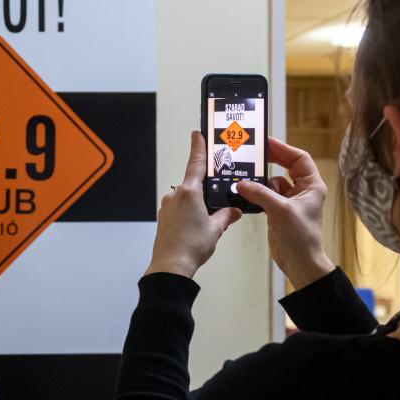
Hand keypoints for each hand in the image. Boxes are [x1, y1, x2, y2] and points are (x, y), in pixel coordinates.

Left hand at [146, 131, 241, 277]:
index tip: (197, 134)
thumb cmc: (191, 246)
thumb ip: (227, 215)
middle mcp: (175, 195)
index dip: (198, 147)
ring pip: (187, 199)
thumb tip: (235, 211)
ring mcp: (167, 206)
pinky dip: (189, 214)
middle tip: (216, 204)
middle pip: (194, 184)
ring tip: (206, 224)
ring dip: (198, 206)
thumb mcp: (216, 229)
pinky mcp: (163, 217)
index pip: (195, 163)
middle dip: (207, 192)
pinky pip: (179, 209)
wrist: (171, 265)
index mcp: (190, 192)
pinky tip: (196, 228)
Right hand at [236, 137, 333, 289]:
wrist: (300, 263)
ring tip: (244, 174)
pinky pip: (265, 196)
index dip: (283, 149)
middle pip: (286, 167)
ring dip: (260, 180)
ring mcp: (289, 201)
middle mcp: (302, 191)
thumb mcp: (280, 210)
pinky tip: (244, 192)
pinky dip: (255, 193)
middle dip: (270, 160)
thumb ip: (260, 193)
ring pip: (273, 182)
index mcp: (311, 186)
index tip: (266, 142)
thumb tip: (241, 183)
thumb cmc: (300, 236)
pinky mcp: (278, 212)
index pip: (299, 159)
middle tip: (253, 153)